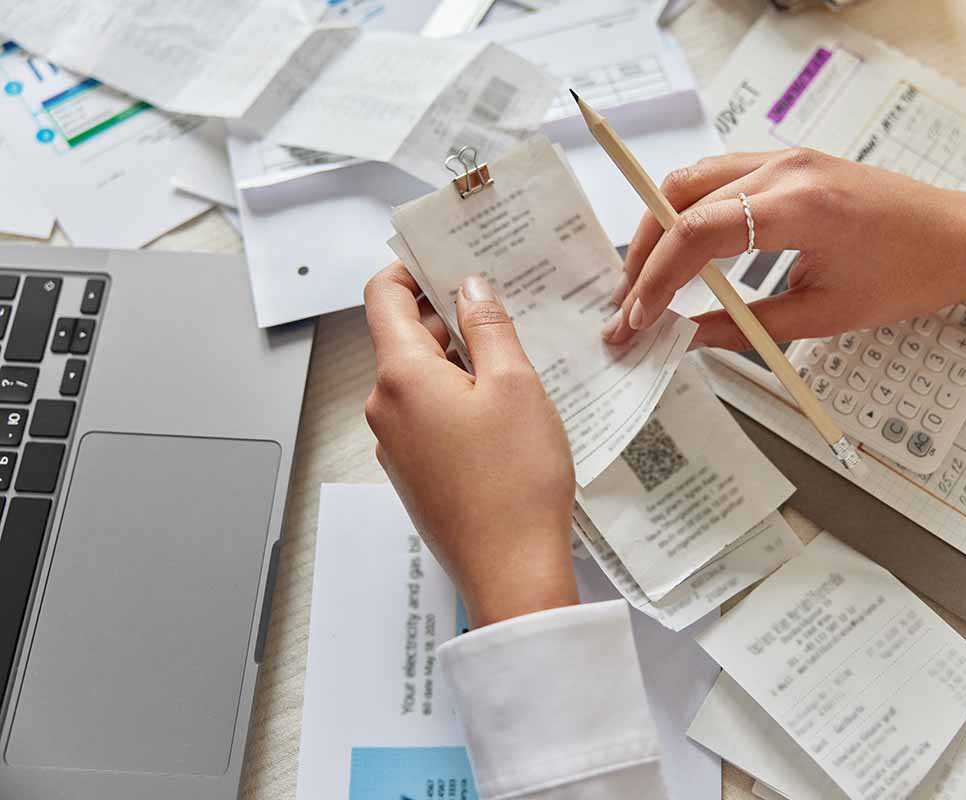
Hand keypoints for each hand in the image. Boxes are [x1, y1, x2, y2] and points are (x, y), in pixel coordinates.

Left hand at [365, 261, 578, 628]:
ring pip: (419, 380)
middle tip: (500, 305)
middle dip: (447, 316)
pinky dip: (456, 398)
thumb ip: (488, 326)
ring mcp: (395, 445)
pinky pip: (427, 417)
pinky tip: (502, 411)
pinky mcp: (414, 473)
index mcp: (400, 377)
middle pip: (404, 338)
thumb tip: (470, 286)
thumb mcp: (515, 385)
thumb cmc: (516, 481)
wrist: (511, 570)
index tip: (444, 258)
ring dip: (458, 361)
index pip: (382, 298)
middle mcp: (385, 408)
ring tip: (513, 361)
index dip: (410, 269)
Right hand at [601, 149, 965, 348]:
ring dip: (661, 226)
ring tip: (646, 277)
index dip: (656, 278)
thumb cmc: (909, 275)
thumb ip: (747, 326)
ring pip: (693, 179)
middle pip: (681, 197)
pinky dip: (690, 210)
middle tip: (629, 301)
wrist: (962, 237)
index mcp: (799, 207)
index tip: (638, 317)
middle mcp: (785, 170)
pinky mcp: (790, 163)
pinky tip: (684, 249)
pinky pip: (720, 177)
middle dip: (644, 251)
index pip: (697, 233)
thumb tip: (688, 337)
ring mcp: (786, 159)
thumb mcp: (825, 315)